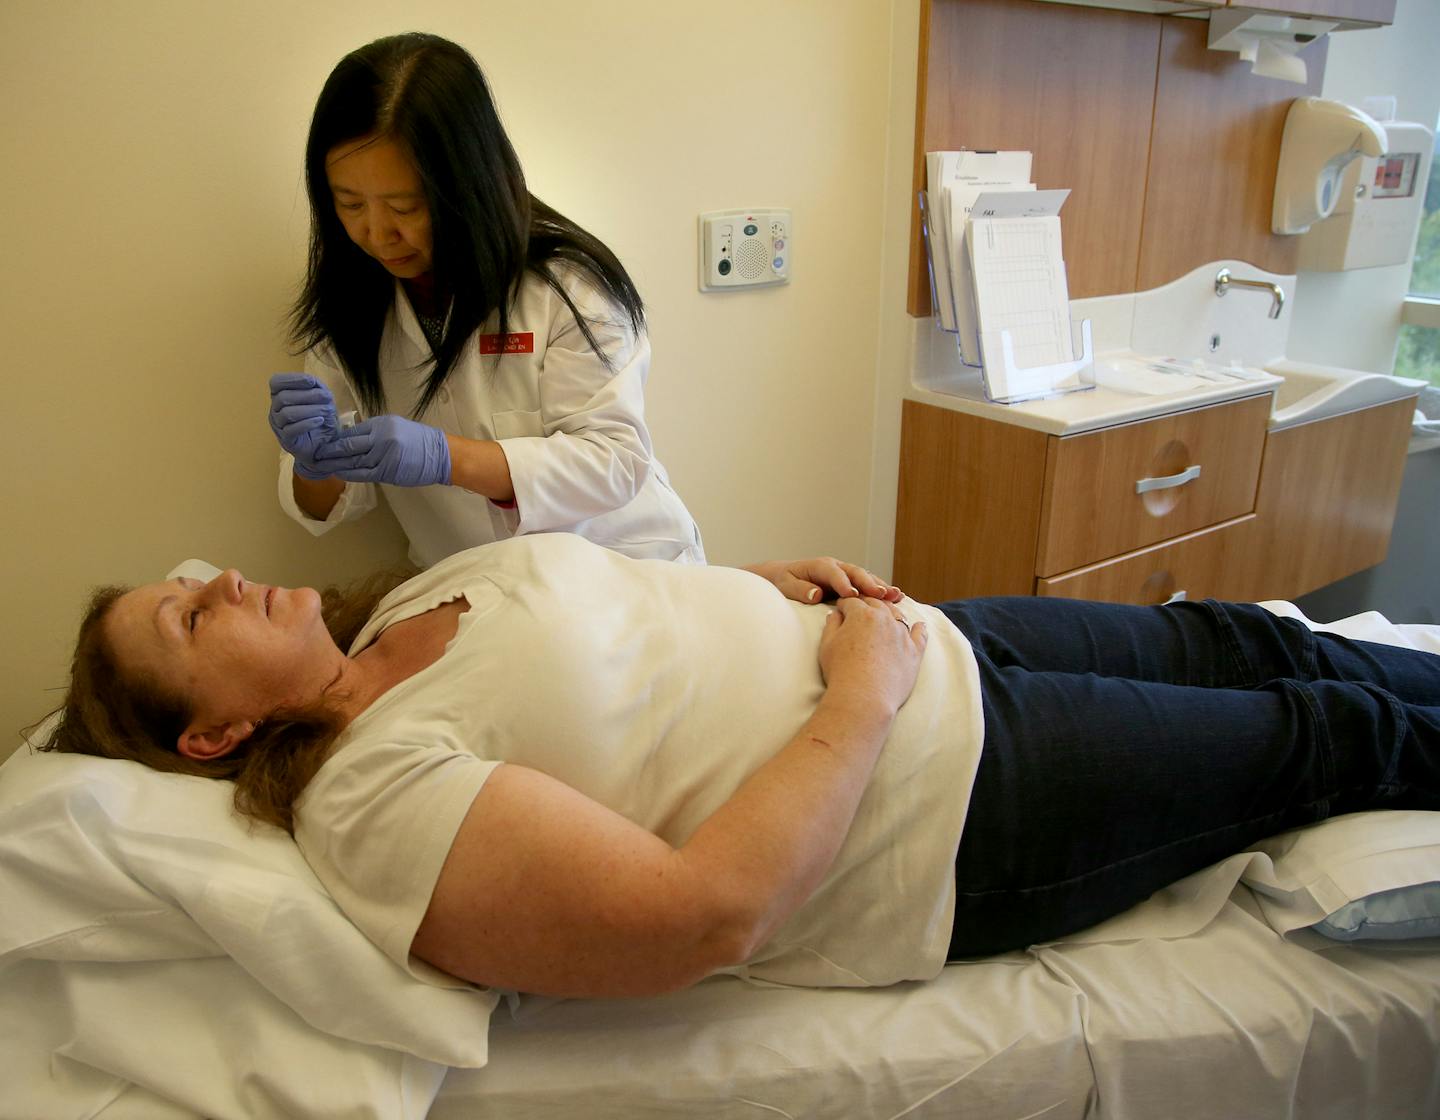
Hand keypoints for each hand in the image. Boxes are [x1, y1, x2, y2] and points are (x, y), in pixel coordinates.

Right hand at [268, 373, 339, 480]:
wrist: (324, 445)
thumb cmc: (319, 418)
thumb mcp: (321, 399)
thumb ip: (316, 387)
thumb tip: (311, 381)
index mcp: (280, 395)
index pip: (276, 382)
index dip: (292, 379)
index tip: (311, 381)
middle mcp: (275, 409)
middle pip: (283, 397)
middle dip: (307, 395)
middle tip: (327, 397)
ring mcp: (278, 425)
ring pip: (287, 414)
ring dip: (310, 410)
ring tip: (327, 410)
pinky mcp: (286, 440)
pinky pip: (292, 430)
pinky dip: (308, 423)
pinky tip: (320, 420)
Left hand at [310, 414, 451, 487]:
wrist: (439, 454)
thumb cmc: (418, 441)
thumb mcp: (395, 427)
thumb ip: (374, 432)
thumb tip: (351, 438)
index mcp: (381, 424)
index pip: (351, 431)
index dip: (334, 438)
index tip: (320, 442)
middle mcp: (380, 437)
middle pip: (347, 445)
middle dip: (328, 451)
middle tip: (312, 454)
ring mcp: (383, 455)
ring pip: (352, 460)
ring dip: (334, 464)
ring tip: (319, 465)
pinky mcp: (387, 470)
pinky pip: (362, 473)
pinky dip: (348, 473)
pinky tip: (337, 473)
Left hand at [745, 557, 903, 605]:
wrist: (786, 578)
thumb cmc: (784, 583)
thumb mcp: (786, 586)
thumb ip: (800, 589)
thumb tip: (816, 594)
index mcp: (819, 566)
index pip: (832, 572)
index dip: (842, 582)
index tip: (851, 594)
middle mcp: (836, 567)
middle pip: (855, 573)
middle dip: (868, 583)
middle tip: (881, 594)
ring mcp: (846, 575)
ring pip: (866, 578)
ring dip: (881, 586)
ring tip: (896, 596)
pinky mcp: (852, 584)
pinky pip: (868, 587)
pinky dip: (882, 592)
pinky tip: (897, 599)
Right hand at [818, 596, 926, 716]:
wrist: (863, 698)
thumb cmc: (841, 672)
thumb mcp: (827, 646)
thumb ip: (832, 625)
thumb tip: (836, 614)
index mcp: (861, 614)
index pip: (852, 601)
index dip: (844, 604)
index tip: (841, 608)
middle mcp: (885, 619)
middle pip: (876, 604)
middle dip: (867, 603)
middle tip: (861, 608)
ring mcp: (902, 635)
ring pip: (898, 615)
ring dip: (890, 612)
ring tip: (886, 616)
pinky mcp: (914, 652)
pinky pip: (920, 635)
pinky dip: (920, 629)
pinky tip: (920, 626)